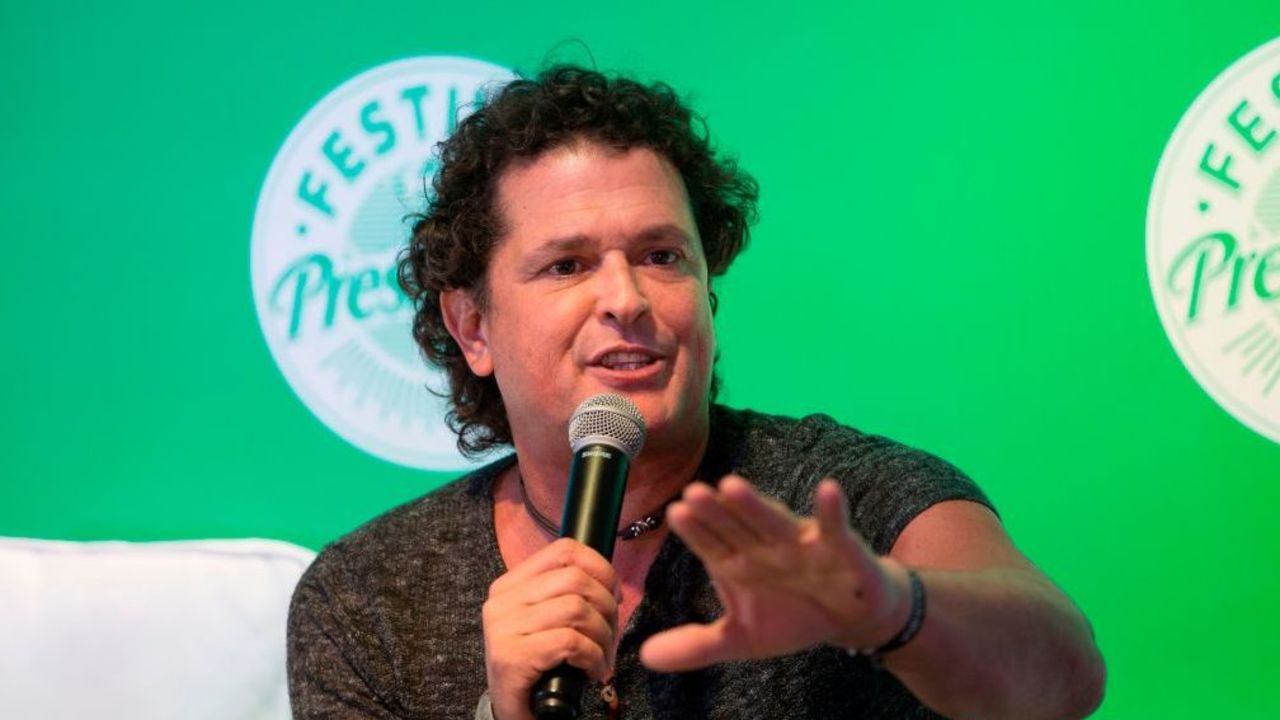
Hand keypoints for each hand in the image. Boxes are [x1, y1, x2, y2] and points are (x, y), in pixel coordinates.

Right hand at [482, 538, 619, 719]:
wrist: (512, 710)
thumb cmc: (536, 665)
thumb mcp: (545, 620)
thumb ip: (565, 594)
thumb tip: (610, 582)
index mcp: (509, 585)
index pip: (563, 551)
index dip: (600, 568)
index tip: (614, 595)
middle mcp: (502, 601)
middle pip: (575, 580)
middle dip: (607, 606)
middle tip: (611, 634)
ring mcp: (504, 628)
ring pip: (577, 609)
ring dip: (602, 636)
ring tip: (603, 656)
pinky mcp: (511, 657)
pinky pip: (571, 642)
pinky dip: (593, 657)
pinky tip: (592, 671)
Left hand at [640, 475, 910, 671]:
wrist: (849, 618)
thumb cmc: (791, 616)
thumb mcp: (741, 638)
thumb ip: (696, 645)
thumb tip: (644, 658)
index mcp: (738, 562)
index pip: (712, 544)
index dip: (696, 531)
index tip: (676, 513)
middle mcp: (764, 546)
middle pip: (737, 527)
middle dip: (717, 512)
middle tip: (694, 492)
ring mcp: (800, 544)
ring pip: (775, 522)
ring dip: (756, 505)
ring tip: (732, 486)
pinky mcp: (839, 548)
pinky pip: (835, 528)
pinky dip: (832, 511)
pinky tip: (829, 490)